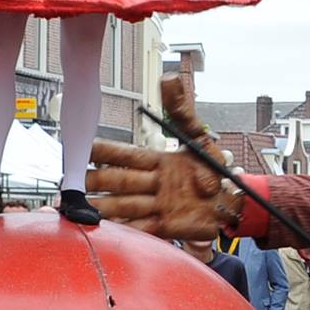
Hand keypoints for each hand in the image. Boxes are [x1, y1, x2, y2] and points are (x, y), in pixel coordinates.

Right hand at [88, 76, 244, 238]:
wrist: (234, 200)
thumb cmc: (215, 167)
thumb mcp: (200, 137)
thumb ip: (182, 111)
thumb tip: (168, 79)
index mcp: (157, 161)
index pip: (126, 155)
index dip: (105, 152)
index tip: (84, 149)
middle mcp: (153, 183)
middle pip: (120, 181)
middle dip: (97, 181)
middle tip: (75, 181)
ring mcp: (159, 206)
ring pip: (126, 205)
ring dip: (105, 207)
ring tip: (84, 208)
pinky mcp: (168, 227)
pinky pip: (144, 228)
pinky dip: (126, 229)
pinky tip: (109, 230)